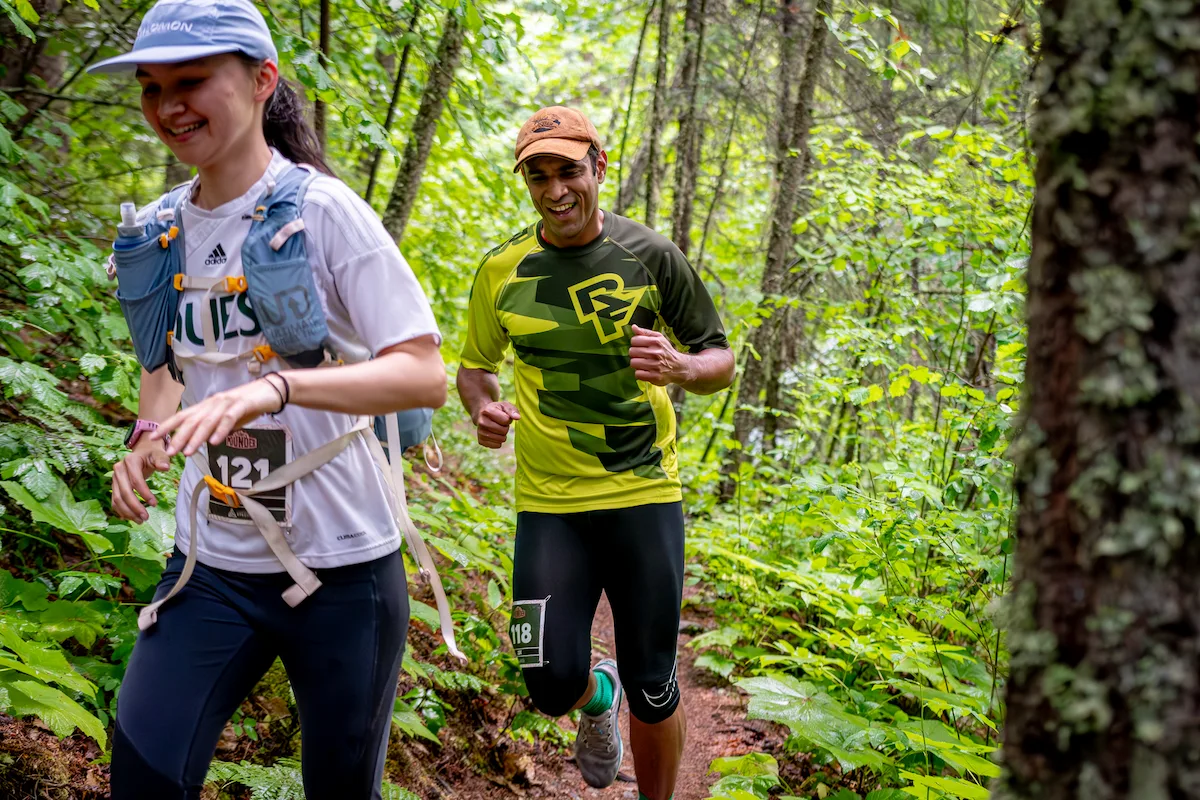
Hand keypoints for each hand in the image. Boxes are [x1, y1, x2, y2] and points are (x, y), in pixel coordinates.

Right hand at [111, 441, 171, 521]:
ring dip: (127, 512)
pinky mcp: (114, 485)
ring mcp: (114, 478)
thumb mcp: (160, 454)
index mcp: (130, 461)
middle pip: (124, 492)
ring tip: (141, 521)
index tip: (155, 504)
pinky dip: (122, 511)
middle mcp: (119, 470)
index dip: (145, 494)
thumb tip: (165, 468)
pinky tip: (132, 518)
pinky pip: (115, 501)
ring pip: (117, 499)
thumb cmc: (153, 454)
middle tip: (146, 518)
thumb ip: (163, 460)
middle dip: (135, 507)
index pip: (136, 481)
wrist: (142, 452)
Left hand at [152, 377, 283, 456]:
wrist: (271, 390)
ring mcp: (227, 403)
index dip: (167, 425)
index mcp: (207, 406)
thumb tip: (203, 441)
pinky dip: (221, 430)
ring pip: (208, 421)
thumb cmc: (248, 405)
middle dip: (179, 437)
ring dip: (197, 438)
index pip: (183, 415)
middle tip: (169, 452)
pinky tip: (215, 442)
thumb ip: (215, 428)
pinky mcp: (242, 405)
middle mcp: (213, 403)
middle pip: (192, 420)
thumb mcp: (227, 418)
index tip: (154, 437)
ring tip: (188, 452)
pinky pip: (229, 419)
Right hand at [475, 401, 519, 448]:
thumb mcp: (505, 405)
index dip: (508, 419)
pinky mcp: (481, 441)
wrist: (482, 415)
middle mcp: (481, 422)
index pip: (505, 420)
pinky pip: (497, 445)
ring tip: (498, 429)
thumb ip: (512, 410)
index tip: (504, 416)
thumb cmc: (496, 410)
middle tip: (501, 424)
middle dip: (505, 427)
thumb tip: (518, 417)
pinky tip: (495, 435)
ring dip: (503, 435)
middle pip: (503, 431)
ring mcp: (480, 432)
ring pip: (500, 439)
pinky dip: (499, 442)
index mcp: (487, 410)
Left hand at [629, 324, 689, 385]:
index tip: (640, 346)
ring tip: (643, 363)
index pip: (634, 340)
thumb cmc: (666, 351)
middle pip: (632, 352)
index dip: (635, 344)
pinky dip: (640, 373)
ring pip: (633, 363)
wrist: (679, 367)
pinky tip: (645, 371)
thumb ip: (645, 333)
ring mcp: (655, 366)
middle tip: (642, 356)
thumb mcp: (659, 338)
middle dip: (635, 354)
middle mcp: (656, 353)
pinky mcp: (654, 377)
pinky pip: (637, 374)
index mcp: (656, 341)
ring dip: (636, 364)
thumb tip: (633, 327)